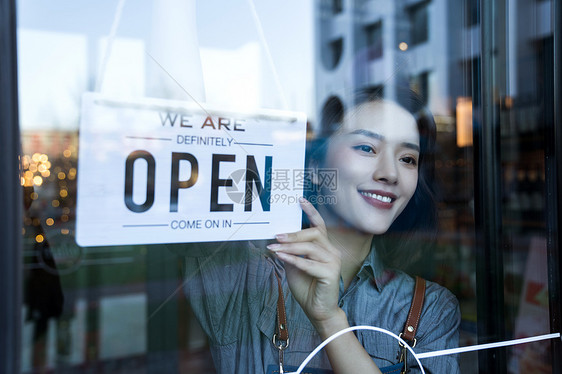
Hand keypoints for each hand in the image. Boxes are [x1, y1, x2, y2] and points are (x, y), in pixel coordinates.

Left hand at [267, 198, 342, 326]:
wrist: (317, 311)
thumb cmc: (307, 288)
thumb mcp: (293, 266)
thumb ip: (288, 252)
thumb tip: (274, 240)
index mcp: (324, 247)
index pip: (319, 226)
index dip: (311, 212)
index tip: (300, 200)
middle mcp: (331, 252)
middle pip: (314, 234)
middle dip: (294, 234)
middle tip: (277, 235)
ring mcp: (333, 262)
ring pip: (310, 248)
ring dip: (290, 247)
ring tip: (275, 248)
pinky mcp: (330, 274)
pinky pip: (309, 263)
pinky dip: (293, 259)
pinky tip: (281, 257)